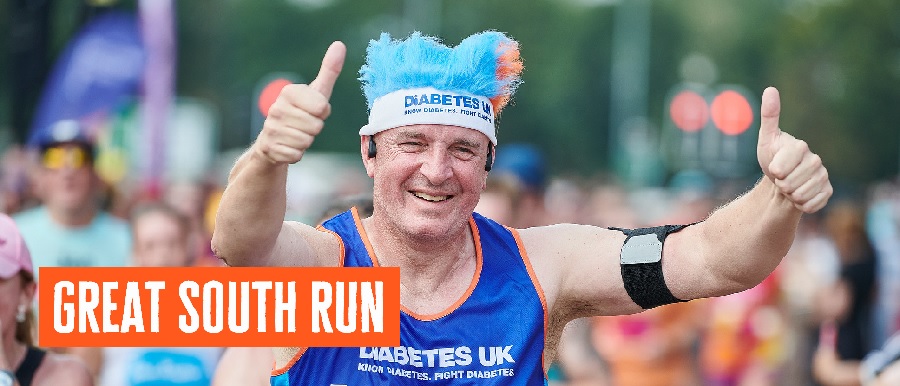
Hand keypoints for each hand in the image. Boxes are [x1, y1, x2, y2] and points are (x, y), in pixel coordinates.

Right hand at [253, 41, 346, 164]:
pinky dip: (296, 154)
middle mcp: (275, 108)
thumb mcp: (316, 92)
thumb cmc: (301, 112)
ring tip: (295, 134)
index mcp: (288, 92)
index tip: (312, 110)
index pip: (322, 107)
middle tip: (303, 124)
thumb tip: (340, 44)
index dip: (322, 112)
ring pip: (306, 141)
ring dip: (305, 141)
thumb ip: (329, 70)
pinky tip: (287, 146)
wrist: (273, 139)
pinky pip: (296, 155)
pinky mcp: (269, 148)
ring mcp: (270, 128)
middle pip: (316, 127)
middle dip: (314, 128)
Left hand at [756, 87, 832, 212]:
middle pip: (790, 183)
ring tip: (789, 186)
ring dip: (789, 195)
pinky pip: (811, 205)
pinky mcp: (827, 192)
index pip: (780, 168)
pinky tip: (799, 196)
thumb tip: (770, 89)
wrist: (782, 181)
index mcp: (800, 146)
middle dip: (781, 184)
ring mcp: (823, 177)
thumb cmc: (772, 158)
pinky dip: (801, 205)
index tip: (774, 168)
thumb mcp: (766, 139)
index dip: (774, 171)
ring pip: (800, 195)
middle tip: (781, 178)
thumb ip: (769, 116)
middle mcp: (816, 160)